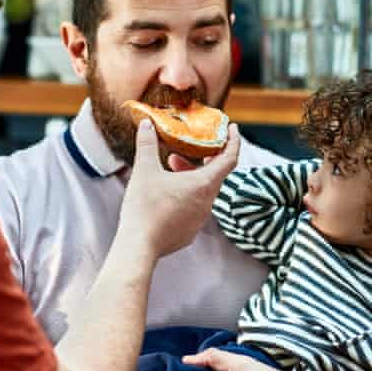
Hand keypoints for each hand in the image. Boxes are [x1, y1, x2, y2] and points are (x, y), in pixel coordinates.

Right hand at [119, 119, 240, 257]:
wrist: (138, 246)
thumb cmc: (144, 208)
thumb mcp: (144, 170)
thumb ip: (147, 144)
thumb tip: (147, 124)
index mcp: (204, 185)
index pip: (230, 158)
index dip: (233, 141)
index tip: (233, 128)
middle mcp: (208, 202)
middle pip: (214, 174)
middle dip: (203, 157)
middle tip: (193, 146)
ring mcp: (200, 219)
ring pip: (203, 190)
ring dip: (191, 175)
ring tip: (170, 164)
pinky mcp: (189, 231)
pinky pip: (194, 206)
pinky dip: (186, 193)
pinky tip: (166, 191)